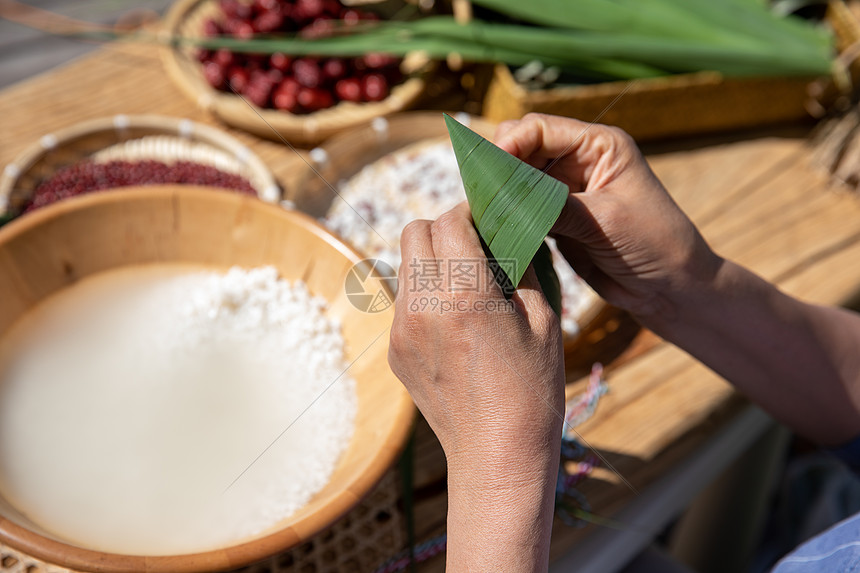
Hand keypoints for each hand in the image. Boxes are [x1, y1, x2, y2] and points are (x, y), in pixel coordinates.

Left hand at [388, 202, 563, 570]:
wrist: (497, 455)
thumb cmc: (532, 389)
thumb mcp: (543, 319)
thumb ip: (523, 266)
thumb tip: (511, 232)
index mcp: (464, 294)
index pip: (448, 220)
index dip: (468, 211)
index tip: (486, 218)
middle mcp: (422, 306)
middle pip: (414, 232)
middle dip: (443, 228)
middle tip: (474, 245)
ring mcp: (402, 330)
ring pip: (405, 267)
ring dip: (432, 261)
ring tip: (466, 284)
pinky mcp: (394, 351)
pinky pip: (404, 303)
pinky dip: (426, 295)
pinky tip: (455, 322)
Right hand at [495, 113, 722, 323]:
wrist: (671, 288)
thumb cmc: (654, 244)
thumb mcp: (603, 220)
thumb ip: (552, 206)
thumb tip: (502, 199)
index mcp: (599, 145)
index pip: (539, 129)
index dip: (508, 144)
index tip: (486, 170)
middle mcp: (580, 161)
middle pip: (522, 149)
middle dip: (499, 167)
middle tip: (480, 194)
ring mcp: (567, 191)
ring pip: (517, 181)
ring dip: (500, 194)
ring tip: (483, 213)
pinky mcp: (558, 220)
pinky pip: (522, 210)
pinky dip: (508, 217)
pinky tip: (496, 228)